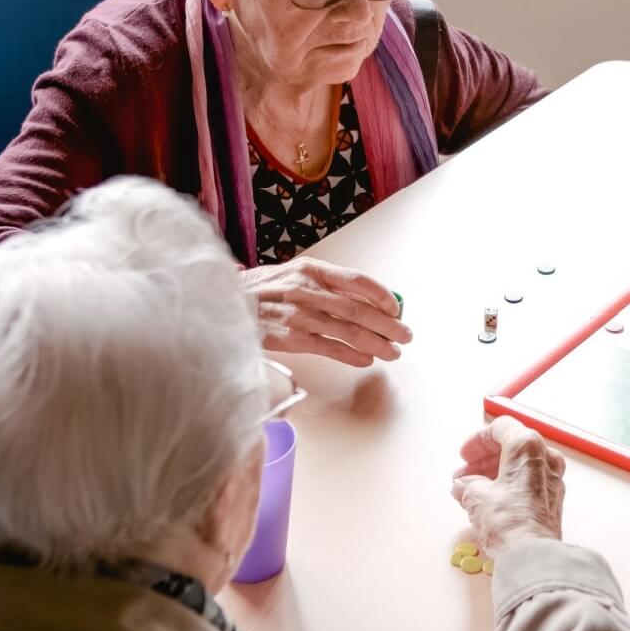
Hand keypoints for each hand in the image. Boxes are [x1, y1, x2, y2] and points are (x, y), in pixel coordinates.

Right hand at [243, 257, 410, 366]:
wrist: (224, 303)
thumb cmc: (262, 290)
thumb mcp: (294, 274)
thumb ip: (325, 284)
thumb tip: (365, 299)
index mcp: (313, 270)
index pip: (358, 280)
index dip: (383, 296)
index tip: (397, 309)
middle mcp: (308, 290)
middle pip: (359, 309)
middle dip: (388, 325)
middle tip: (406, 335)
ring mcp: (299, 315)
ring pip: (348, 331)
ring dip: (376, 344)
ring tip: (393, 352)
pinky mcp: (290, 338)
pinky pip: (328, 348)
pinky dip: (351, 355)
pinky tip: (366, 360)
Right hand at [450, 416, 565, 555]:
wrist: (532, 556)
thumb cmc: (506, 521)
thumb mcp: (475, 497)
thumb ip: (467, 485)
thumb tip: (463, 487)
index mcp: (527, 446)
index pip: (501, 428)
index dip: (477, 440)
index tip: (464, 455)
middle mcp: (546, 458)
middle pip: (512, 446)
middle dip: (484, 460)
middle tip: (464, 476)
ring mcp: (554, 479)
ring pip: (521, 466)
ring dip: (494, 474)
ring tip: (471, 492)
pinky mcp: (554, 500)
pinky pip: (529, 483)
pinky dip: (509, 486)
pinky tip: (490, 502)